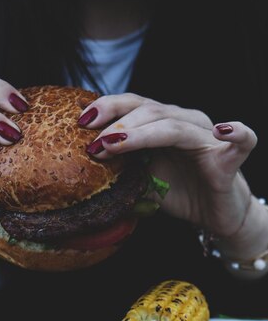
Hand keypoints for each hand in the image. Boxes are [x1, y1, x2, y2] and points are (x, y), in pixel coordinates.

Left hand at [79, 93, 260, 246]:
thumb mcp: (142, 180)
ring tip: (114, 143)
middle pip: (150, 110)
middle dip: (117, 123)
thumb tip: (84, 163)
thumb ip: (123, 167)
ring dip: (141, 133)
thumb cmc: (180, 193)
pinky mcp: (230, 158)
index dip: (107, 108)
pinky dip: (236, 132)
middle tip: (92, 142)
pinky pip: (242, 140)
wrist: (215, 216)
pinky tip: (221, 130)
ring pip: (175, 126)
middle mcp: (186, 122)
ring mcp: (208, 137)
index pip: (134, 105)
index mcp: (164, 123)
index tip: (79, 121)